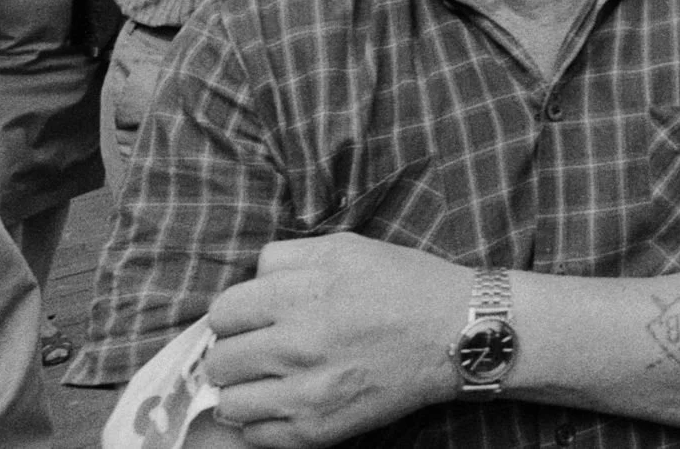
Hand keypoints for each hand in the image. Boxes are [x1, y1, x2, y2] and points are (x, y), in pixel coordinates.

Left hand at [205, 234, 466, 445]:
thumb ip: (288, 258)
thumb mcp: (347, 248)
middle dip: (237, 352)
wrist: (458, 334)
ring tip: (271, 380)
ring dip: (244, 391)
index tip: (253, 319)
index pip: (224, 312)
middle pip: (221, 360)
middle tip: (263, 349)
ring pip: (229, 403)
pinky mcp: (318, 430)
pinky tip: (287, 403)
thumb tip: (249, 282)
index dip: (236, 314)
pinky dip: (263, 423)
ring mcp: (307, 392)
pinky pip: (256, 437)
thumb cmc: (406, 285)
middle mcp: (299, 343)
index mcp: (303, 293)